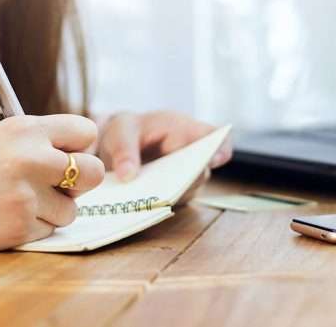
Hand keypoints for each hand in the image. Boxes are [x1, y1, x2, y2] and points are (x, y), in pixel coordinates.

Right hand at [0, 114, 104, 250]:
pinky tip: (5, 218)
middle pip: (94, 171)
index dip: (80, 147)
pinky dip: (33, 228)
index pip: (86, 131)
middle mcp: (29, 158)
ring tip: (17, 202)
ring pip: (72, 208)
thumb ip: (45, 143)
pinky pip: (50, 230)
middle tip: (57, 186)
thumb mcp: (3, 139)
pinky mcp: (19, 226)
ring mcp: (25, 194)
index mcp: (26, 129)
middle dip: (81, 183)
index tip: (67, 156)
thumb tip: (88, 161)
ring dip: (52, 211)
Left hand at [95, 111, 232, 197]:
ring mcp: (182, 174)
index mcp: (181, 129)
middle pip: (202, 169)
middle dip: (188, 180)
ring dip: (173, 196)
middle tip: (168, 187)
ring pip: (189, 189)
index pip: (212, 135)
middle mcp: (187, 153)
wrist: (115, 146)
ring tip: (151, 198)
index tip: (212, 160)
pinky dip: (162, 205)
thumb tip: (129, 175)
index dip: (220, 147)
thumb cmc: (124, 131)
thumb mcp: (120, 132)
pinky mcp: (172, 191)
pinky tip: (146, 206)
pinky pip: (174, 201)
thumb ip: (124, 150)